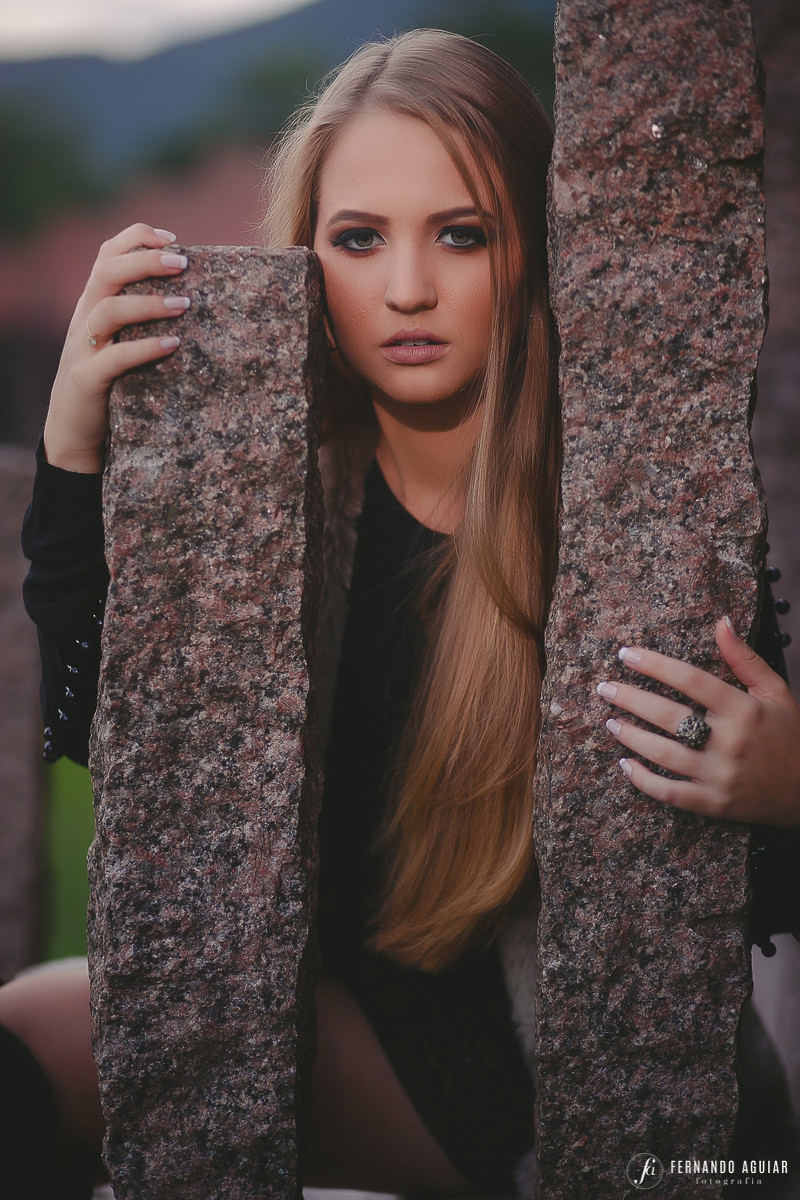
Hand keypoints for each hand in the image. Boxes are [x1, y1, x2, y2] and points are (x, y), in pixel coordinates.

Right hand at [44, 223, 189, 473]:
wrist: (74, 431)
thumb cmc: (110, 382)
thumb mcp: (121, 342)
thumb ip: (142, 319)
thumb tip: (195, 298)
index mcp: (93, 303)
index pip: (107, 255)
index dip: (137, 239)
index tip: (173, 238)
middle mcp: (85, 319)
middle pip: (107, 272)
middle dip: (145, 261)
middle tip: (183, 262)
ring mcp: (83, 348)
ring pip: (108, 310)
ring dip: (148, 303)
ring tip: (184, 304)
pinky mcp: (87, 380)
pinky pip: (114, 358)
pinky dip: (145, 348)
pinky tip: (173, 345)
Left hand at [596, 615, 799, 827]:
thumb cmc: (790, 735)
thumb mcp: (775, 692)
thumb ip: (744, 658)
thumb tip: (722, 621)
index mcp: (744, 710)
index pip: (690, 680)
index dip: (655, 665)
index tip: (626, 654)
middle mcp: (730, 742)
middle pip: (669, 715)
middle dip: (631, 699)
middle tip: (605, 688)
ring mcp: (721, 775)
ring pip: (664, 754)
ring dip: (632, 737)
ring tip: (611, 722)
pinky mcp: (715, 804)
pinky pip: (671, 793)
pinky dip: (644, 781)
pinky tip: (625, 765)